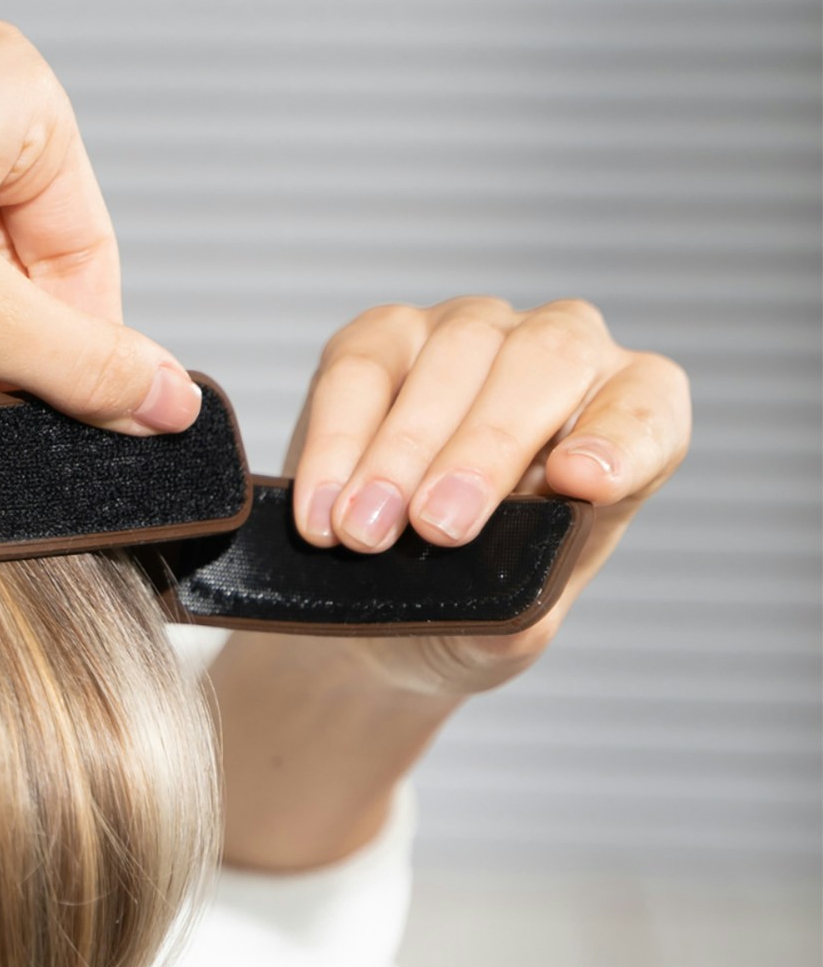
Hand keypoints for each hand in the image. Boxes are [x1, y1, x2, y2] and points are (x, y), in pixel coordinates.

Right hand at [214, 295, 689, 870]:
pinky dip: (336, 442)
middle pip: (544, 363)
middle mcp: (560, 360)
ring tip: (362, 532)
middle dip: (486, 447)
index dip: (619, 437)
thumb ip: (520, 601)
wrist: (378, 616)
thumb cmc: (465, 610)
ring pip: (454, 353)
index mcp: (624, 427)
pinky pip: (362, 367)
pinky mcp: (383, 340)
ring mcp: (471, 336)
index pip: (647, 406)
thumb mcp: (508, 630)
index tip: (580, 484)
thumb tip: (499, 575)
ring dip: (401, 450)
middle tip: (436, 527)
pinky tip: (320, 509)